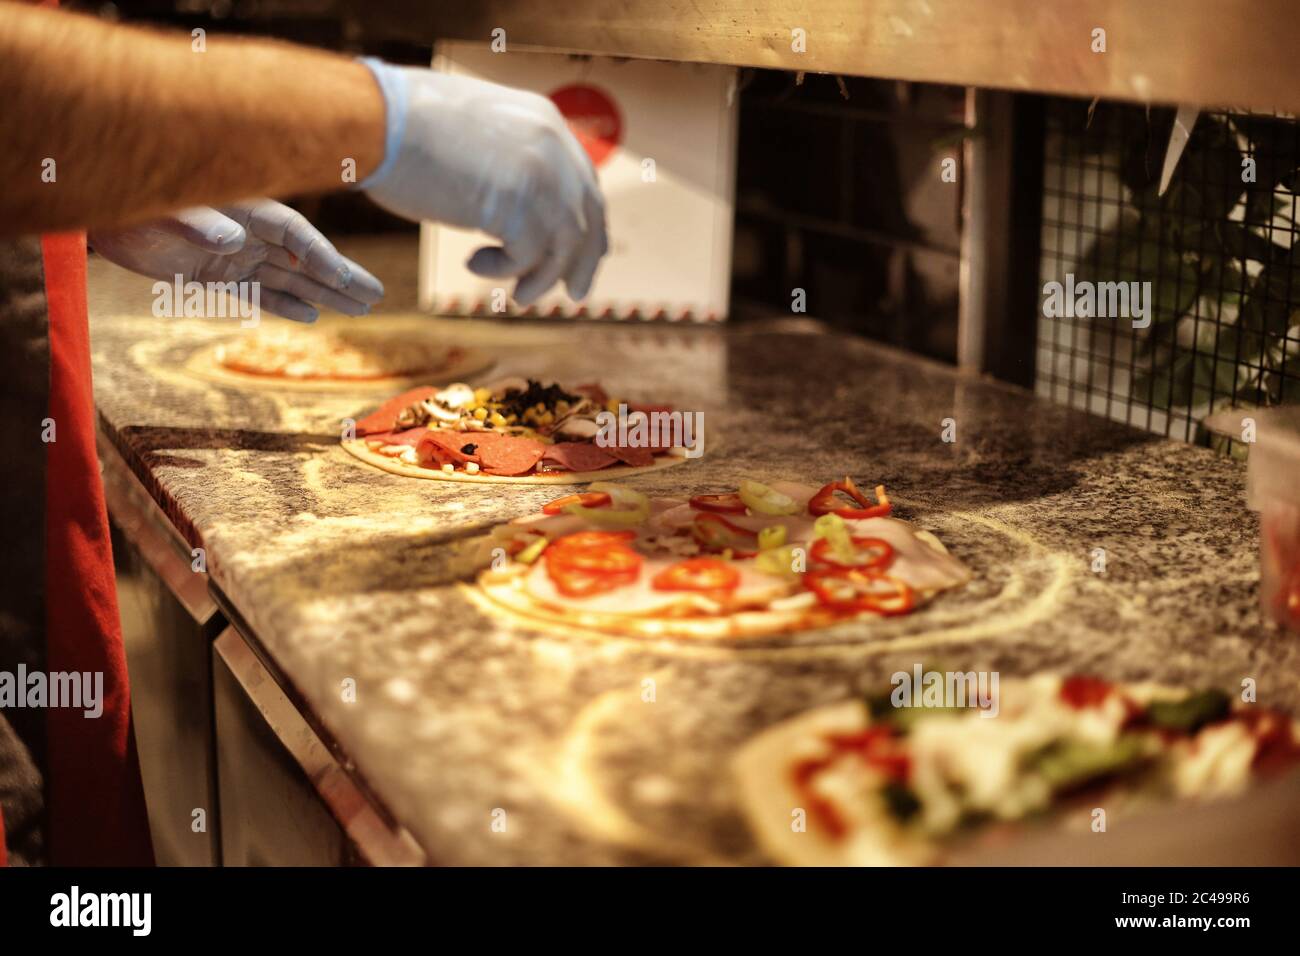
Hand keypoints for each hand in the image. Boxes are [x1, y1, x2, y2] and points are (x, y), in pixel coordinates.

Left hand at [89, 200, 383, 322]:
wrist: (99, 212)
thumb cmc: (133, 202)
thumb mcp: (165, 209)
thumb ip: (201, 221)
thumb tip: (235, 240)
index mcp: (243, 210)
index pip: (293, 234)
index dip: (320, 255)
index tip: (343, 277)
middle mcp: (247, 233)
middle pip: (303, 257)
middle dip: (340, 277)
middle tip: (376, 296)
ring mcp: (234, 255)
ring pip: (289, 278)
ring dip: (323, 294)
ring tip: (359, 310)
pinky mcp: (215, 274)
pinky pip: (259, 293)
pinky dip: (283, 304)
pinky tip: (310, 316)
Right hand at [359, 59, 607, 305]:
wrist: (376, 119)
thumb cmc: (404, 125)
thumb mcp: (477, 132)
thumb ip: (508, 159)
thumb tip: (515, 203)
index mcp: (544, 121)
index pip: (583, 183)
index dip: (587, 225)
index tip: (584, 256)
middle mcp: (552, 146)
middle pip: (586, 216)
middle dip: (583, 260)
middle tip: (576, 295)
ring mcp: (539, 175)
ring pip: (564, 244)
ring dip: (543, 277)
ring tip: (521, 295)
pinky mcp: (517, 205)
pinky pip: (527, 256)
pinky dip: (504, 269)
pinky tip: (475, 264)